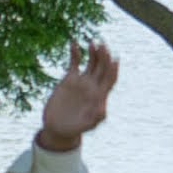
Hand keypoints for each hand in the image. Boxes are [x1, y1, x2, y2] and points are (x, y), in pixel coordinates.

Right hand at [34, 38, 119, 152]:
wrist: (58, 128)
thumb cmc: (74, 128)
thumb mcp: (86, 126)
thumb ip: (95, 118)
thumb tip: (103, 109)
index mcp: (100, 95)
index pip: (110, 78)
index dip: (113, 69)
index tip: (114, 59)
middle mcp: (93, 85)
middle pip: (102, 67)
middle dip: (104, 57)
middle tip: (103, 46)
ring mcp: (82, 81)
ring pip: (91, 63)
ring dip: (94, 53)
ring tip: (93, 43)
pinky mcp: (69, 79)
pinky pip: (74, 63)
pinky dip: (75, 53)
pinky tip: (74, 43)